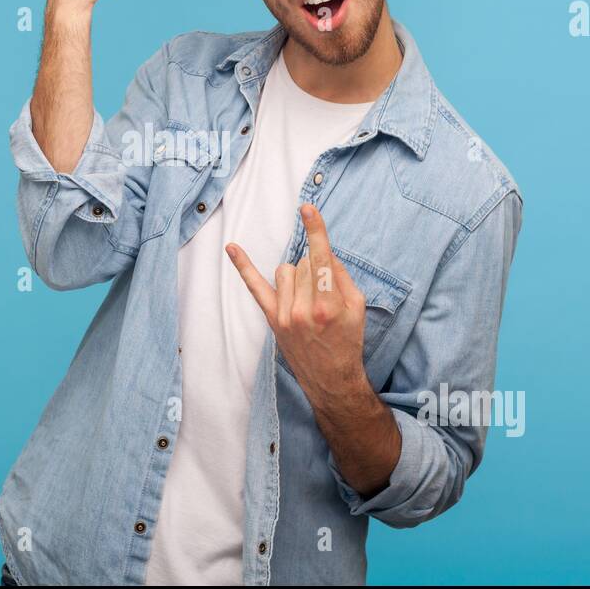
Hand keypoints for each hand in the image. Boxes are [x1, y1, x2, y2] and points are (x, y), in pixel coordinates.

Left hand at [225, 203, 365, 387]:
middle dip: (315, 270)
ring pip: (285, 270)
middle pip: (303, 264)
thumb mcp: (358, 308)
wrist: (331, 379)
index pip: (320, 260)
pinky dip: (243, 266)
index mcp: (329, 306)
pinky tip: (232, 248)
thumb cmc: (348, 341)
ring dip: (297, 275)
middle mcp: (303, 310)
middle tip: (324, 294)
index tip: (307, 208)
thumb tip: (323, 253)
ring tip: (308, 298)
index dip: (316, 232)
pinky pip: (255, 287)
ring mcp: (284, 316)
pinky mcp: (272, 320)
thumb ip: (342, 276)